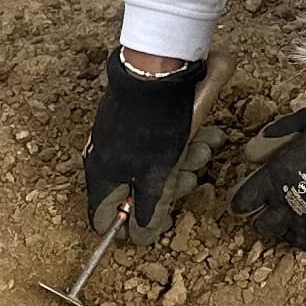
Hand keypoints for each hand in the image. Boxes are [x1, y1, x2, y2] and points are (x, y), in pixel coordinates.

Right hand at [83, 51, 203, 229]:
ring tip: (203, 148)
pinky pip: (160, 141)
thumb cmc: (154, 127)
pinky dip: (181, 142)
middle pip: (137, 189)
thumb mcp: (156, 175)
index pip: (102, 215)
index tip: (150, 226)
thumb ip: (147, 206)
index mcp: (101, 175)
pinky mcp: (136, 118)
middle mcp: (104, 157)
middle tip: (190, 177)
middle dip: (171, 185)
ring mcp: (118, 136)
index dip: (127, 225)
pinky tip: (204, 134)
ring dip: (184, 160)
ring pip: (154, 163)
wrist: (155, 72)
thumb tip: (139, 234)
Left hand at [229, 93, 305, 256]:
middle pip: (265, 227)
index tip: (246, 202)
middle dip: (268, 219)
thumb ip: (283, 131)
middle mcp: (293, 205)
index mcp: (279, 175)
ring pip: (294, 240)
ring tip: (304, 219)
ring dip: (295, 230)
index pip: (245, 200)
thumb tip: (263, 139)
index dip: (243, 201)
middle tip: (276, 210)